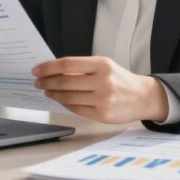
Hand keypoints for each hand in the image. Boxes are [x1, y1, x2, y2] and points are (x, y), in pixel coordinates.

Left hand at [32, 56, 168, 123]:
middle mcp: (103, 81)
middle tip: (37, 81)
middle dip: (46, 82)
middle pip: (65, 82)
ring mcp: (102, 100)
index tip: (37, 70)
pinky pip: (75, 109)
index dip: (48, 67)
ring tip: (46, 90)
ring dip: (53, 94)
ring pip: (67, 97)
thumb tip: (53, 71)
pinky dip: (64, 103)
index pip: (67, 64)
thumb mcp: (104, 67)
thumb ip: (82, 69)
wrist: (143, 97)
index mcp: (102, 64)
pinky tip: (59, 99)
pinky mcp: (101, 115)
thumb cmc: (120, 79)